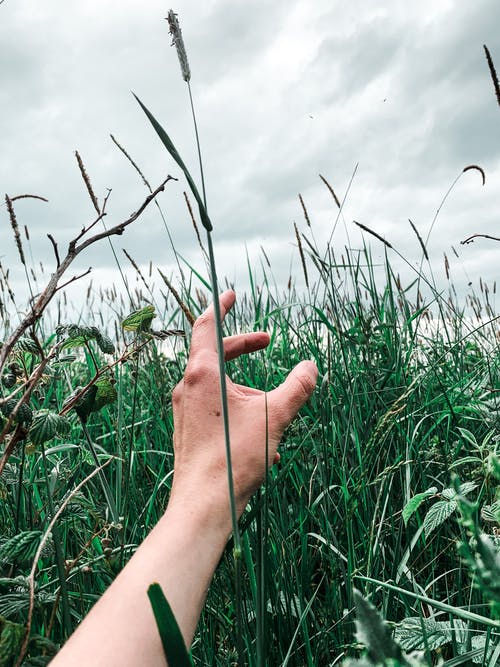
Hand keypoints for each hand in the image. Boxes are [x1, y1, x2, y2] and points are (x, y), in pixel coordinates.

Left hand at [170, 290, 317, 521]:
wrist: (204, 504)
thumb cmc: (235, 457)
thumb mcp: (275, 416)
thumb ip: (297, 387)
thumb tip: (311, 367)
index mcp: (203, 374)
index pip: (206, 326)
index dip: (220, 307)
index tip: (230, 295)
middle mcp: (187, 387)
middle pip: (214, 353)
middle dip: (242, 345)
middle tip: (266, 342)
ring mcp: (184, 409)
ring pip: (216, 382)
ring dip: (244, 383)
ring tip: (271, 405)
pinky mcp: (187, 429)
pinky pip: (213, 405)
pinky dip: (235, 405)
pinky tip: (259, 433)